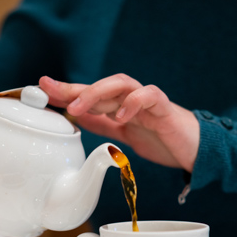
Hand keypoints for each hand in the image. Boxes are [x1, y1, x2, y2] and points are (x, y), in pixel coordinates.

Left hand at [39, 74, 199, 171]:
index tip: (41, 87)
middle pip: (102, 84)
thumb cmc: (162, 140)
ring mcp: (148, 102)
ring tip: (79, 106)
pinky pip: (149, 96)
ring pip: (122, 84)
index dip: (66, 89)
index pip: (90, 94)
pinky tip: (120, 115)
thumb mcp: (124, 135)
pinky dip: (133, 103)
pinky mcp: (165, 109)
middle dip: (76, 88)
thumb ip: (102, 124)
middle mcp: (132, 100)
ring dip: (97, 93)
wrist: (195, 151)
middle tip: (54, 94)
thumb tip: (75, 118)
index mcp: (120, 107)